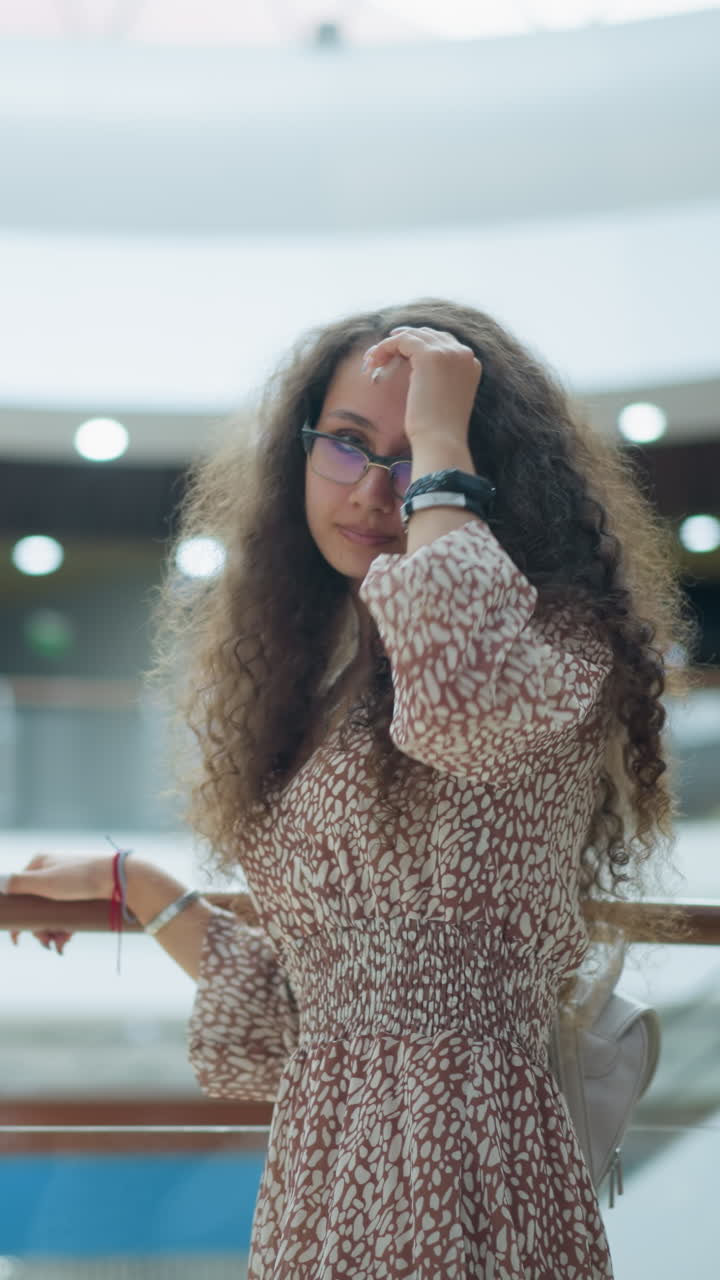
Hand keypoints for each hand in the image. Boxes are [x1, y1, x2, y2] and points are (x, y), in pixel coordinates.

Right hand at [5, 852, 112, 954]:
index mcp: (39, 863)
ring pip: (52, 910)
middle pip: (36, 905)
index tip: (18, 939)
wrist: (121, 878)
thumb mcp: (45, 882)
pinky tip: (69, 936)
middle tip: (48, 944)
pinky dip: (66, 924)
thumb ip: (18, 883)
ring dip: (53, 930)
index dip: (19, 918)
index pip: (19, 893)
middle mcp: (52, 870)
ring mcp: (68, 880)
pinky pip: (67, 910)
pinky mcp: (83, 889)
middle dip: (40, 928)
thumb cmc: (81, 878)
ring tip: (62, 944)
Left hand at [362, 326, 481, 448]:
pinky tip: (374, 361)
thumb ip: (438, 379)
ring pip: (413, 335)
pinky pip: (402, 340)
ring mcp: (448, 352)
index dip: (418, 345)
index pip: (443, 342)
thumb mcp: (444, 398)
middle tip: (380, 356)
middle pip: (428, 335)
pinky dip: (385, 347)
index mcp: (471, 364)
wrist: (440, 440)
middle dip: (402, 343)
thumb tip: (416, 370)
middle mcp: (464, 354)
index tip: (397, 353)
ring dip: (390, 345)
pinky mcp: (430, 355)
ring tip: (373, 361)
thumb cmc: (438, 429)